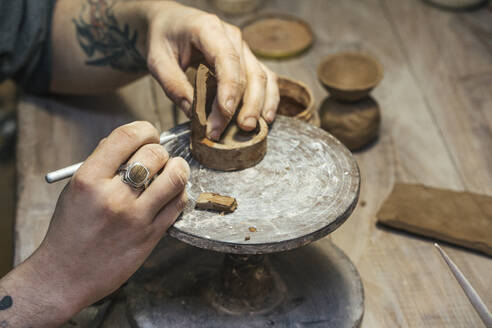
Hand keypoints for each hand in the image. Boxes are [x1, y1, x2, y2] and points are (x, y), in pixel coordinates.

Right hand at [27, 121, 188, 318]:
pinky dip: (179, 192)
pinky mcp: (151, 236)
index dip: (145, 129)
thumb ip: (102, 163)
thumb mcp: (75, 189)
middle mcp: (113, 196)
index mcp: (88, 179)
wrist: (66, 276)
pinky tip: (170, 193)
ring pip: (175, 177)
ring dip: (178, 168)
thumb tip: (132, 140)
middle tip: (158, 157)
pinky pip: (178, 203)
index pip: (126, 136)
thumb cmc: (70, 230)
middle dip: (160, 150)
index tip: (149, 134)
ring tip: (171, 170)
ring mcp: (135, 218)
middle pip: (155, 154)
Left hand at [139, 2, 279, 139]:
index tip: (225, 112)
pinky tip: (265, 118)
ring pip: (261, 77)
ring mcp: (243, 48)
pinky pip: (266, 78)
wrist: (170, 24)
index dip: (229, 88)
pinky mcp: (248, 60)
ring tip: (249, 128)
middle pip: (247, 73)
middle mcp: (232, 37)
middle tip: (234, 129)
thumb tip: (195, 115)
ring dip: (258, 105)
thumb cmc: (163, 39)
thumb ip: (174, 86)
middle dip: (242, 105)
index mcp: (208, 29)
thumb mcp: (157, 61)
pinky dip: (268, 99)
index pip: (226, 59)